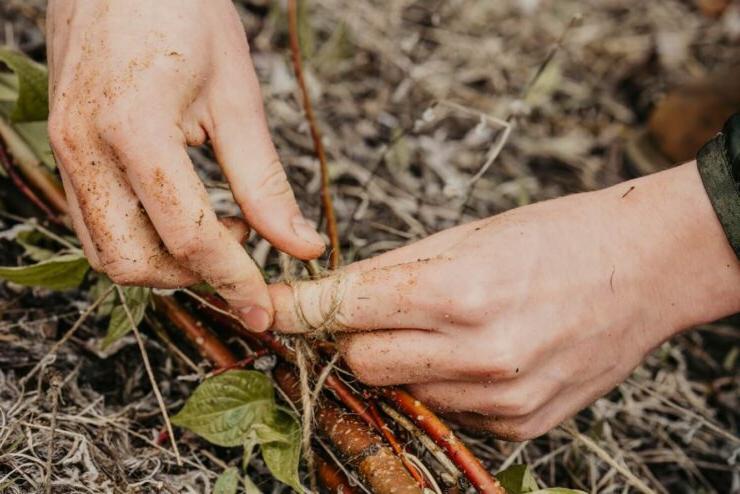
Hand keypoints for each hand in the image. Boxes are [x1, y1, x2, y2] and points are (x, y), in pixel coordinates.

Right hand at [46, 0, 323, 330]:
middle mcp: (84, 148)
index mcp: (134, 128)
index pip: (188, 236)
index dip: (233, 279)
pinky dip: (142, 238)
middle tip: (244, 256)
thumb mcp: (238, 94)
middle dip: (193, 278)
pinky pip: (97, 222)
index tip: (265, 308)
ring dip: (166, 264)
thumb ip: (265, 180)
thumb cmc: (183, 12)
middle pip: (133, 262)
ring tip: (220, 231)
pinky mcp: (64, 149)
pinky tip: (184, 214)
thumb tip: (300, 246)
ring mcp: (64, 150)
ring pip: (107, 251)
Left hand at [270, 163, 739, 439]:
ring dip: (400, 361)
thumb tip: (339, 295)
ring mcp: (501, 397)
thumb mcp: (469, 236)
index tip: (269, 307)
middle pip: (362, 361)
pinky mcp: (519, 424)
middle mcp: (478, 354)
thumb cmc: (558, 238)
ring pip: (400, 390)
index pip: (345, 308)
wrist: (645, 270)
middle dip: (352, 336)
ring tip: (440, 327)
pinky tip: (475, 355)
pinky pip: (446, 410)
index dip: (298, 308)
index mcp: (459, 291)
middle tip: (373, 310)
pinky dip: (441, 384)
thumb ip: (397, 272)